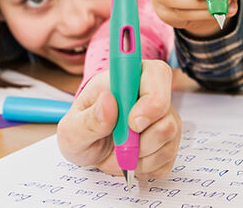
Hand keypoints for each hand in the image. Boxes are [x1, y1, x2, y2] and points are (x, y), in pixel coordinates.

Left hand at [57, 60, 180, 178]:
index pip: (157, 75)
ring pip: (167, 139)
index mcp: (131, 76)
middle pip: (167, 116)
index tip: (133, 124)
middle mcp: (155, 94)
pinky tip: (131, 157)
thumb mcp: (72, 129)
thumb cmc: (84, 128)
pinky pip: (167, 159)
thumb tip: (108, 102)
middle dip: (142, 139)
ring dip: (139, 154)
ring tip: (119, 151)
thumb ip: (87, 119)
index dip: (151, 101)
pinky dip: (145, 166)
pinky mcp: (170, 142)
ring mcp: (167, 117)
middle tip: (118, 145)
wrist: (91, 147)